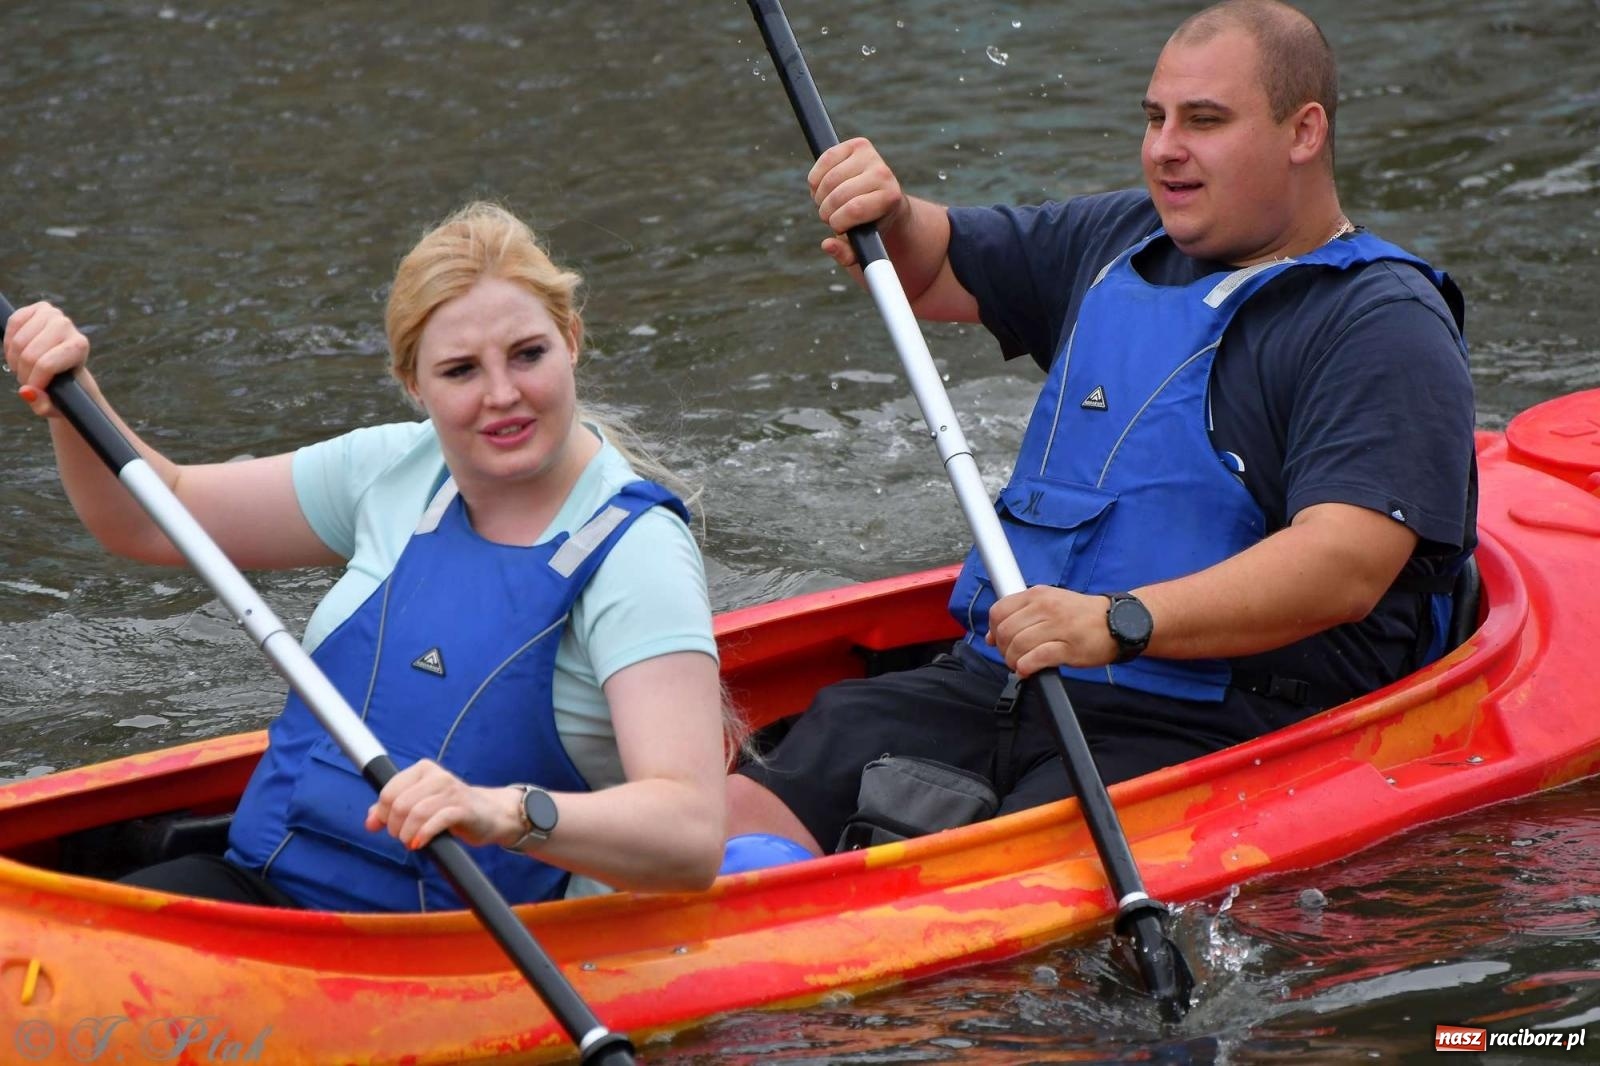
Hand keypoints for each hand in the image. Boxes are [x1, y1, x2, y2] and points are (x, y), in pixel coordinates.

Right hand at [3, 301, 89, 416]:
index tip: (35, 391)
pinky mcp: (36, 308)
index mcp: (79, 346)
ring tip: (24, 367)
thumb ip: (43, 404)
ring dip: (14, 359)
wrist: (67, 366)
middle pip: (29, 354)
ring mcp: (52, 314)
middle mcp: (67, 325)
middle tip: (28, 379)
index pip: (46, 364)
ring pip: (17, 342)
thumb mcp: (57, 403)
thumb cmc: (63, 387)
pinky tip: (17, 352)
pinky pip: (12, 323)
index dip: (34, 381)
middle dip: (23, 372)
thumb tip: (27, 392)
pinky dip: (9, 342)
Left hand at [363, 758, 519, 850]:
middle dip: (395, 826)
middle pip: (400, 804)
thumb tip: (369, 821)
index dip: (382, 814)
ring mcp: (451, 791)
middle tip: (402, 836)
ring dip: (407, 834)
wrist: (491, 814)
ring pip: (415, 813)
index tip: (388, 827)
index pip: (389, 791)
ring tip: (411, 842)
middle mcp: (437, 776)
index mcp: (423, 769)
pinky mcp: (463, 808)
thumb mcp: (421, 804)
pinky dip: (423, 835)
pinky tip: (420, 843)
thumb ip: (393, 809)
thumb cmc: (452, 809)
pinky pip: (436, 821)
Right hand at [807, 136, 909, 268]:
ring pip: (828, 179)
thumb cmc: (872, 227)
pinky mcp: (858, 144)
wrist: (885, 201)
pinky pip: (825, 159)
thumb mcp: (863, 247)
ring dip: (819, 196)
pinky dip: (816, 178)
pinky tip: (822, 187)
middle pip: (838, 194)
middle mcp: (884, 173)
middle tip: (830, 216)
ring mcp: (871, 156)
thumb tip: (827, 244)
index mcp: (890, 198)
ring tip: (827, 203)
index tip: (837, 228)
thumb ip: (846, 254)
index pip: (854, 209)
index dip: (838, 222)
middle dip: (827, 211)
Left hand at [986, 586, 1120, 675]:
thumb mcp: (1049, 603)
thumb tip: (990, 637)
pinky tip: (1026, 670)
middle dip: (1002, 648)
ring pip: (1019, 644)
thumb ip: (1020, 615)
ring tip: (1018, 664)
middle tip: (1010, 656)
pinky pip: (1037, 657)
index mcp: (1038, 595)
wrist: (1117, 622)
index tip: (997, 640)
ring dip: (1012, 660)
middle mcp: (1046, 607)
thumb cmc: (1080, 615)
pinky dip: (1026, 666)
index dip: (992, 629)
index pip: (999, 610)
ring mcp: (1058, 627)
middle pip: (1006, 630)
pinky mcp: (1069, 647)